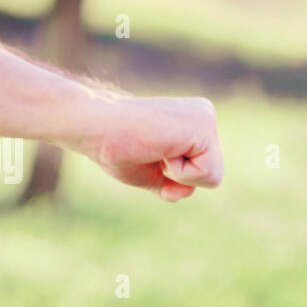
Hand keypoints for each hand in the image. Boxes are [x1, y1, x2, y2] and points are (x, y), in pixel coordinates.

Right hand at [81, 94, 222, 201]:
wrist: (93, 127)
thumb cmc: (114, 147)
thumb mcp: (151, 172)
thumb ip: (174, 184)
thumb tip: (186, 192)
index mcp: (194, 122)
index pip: (202, 170)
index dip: (173, 176)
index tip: (146, 152)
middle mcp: (204, 114)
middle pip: (212, 174)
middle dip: (178, 176)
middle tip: (149, 151)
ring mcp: (205, 117)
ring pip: (213, 176)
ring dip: (178, 174)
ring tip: (154, 148)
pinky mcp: (203, 126)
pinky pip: (207, 173)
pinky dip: (179, 173)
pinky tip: (160, 149)